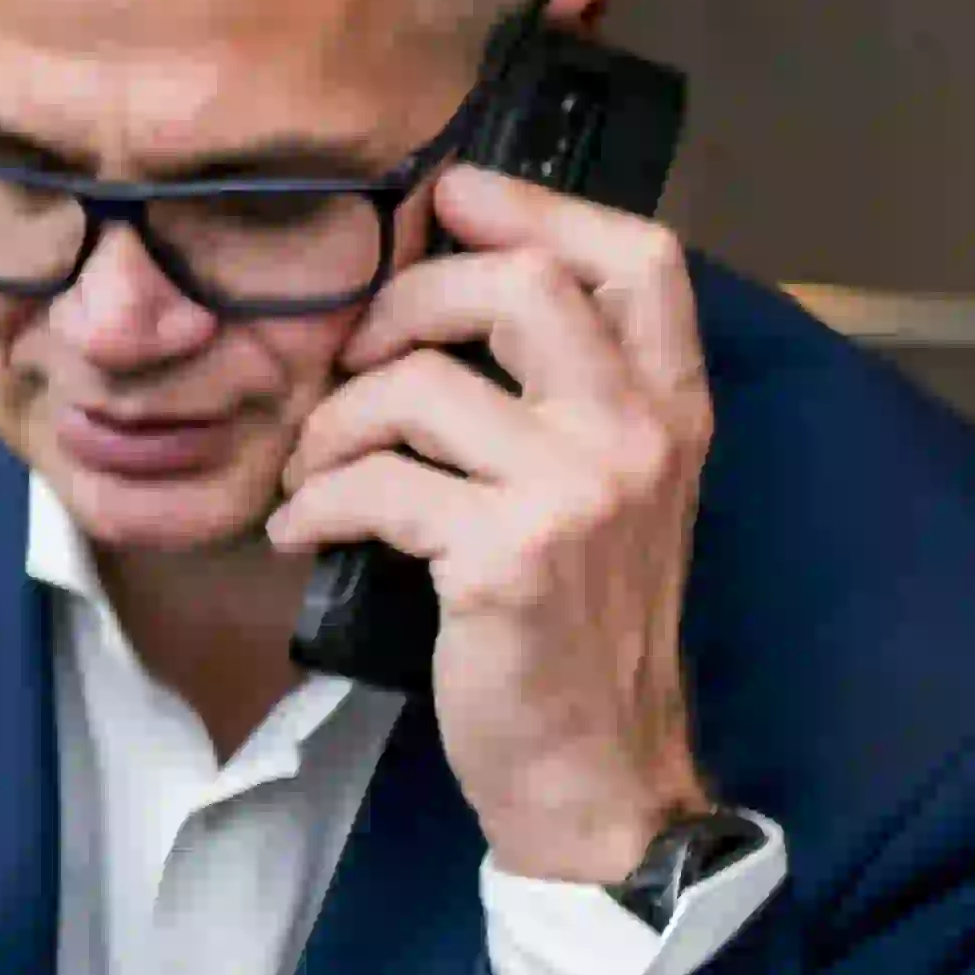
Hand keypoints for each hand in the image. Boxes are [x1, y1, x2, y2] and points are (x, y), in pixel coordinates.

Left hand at [264, 161, 717, 884]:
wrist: (599, 773)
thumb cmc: (576, 633)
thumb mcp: (605, 502)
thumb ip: (566, 403)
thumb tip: (451, 299)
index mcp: (672, 411)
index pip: (641, 256)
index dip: (535, 205)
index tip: (450, 201)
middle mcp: (641, 437)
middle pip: (521, 284)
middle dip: (405, 300)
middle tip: (350, 358)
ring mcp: (582, 494)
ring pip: (420, 386)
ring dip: (334, 423)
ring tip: (310, 469)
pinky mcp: (510, 558)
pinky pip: (375, 484)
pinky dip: (314, 503)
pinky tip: (302, 533)